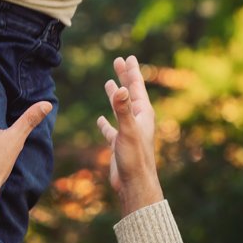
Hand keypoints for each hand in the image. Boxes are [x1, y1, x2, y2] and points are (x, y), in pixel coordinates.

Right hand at [96, 55, 163, 216]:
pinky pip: (111, 129)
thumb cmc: (135, 158)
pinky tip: (100, 119)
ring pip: (120, 109)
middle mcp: (137, 120)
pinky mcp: (119, 144)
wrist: (134, 184)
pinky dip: (105, 122)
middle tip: (118, 61)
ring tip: (109, 82)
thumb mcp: (128, 130)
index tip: (128, 57)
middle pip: (129, 93)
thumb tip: (120, 88)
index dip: (131, 72)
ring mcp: (128, 132)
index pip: (136, 87)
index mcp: (143, 114)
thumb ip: (123, 109)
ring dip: (114, 96)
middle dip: (124, 77)